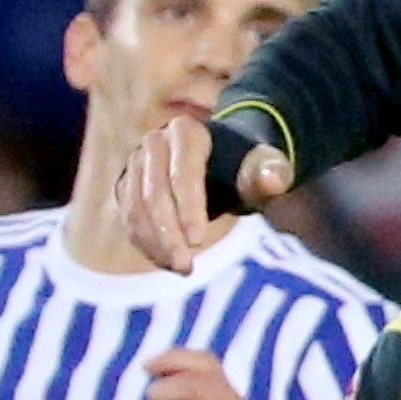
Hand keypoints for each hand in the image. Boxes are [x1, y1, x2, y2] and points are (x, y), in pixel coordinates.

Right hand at [119, 113, 261, 273]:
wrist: (225, 162)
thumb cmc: (248, 167)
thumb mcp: (265, 168)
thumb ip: (272, 172)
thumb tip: (273, 180)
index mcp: (187, 131)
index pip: (183, 173)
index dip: (188, 208)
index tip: (199, 242)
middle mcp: (155, 142)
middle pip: (154, 193)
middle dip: (168, 234)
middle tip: (187, 267)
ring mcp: (137, 162)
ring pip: (135, 208)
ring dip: (155, 243)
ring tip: (181, 268)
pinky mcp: (127, 183)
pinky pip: (129, 217)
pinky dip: (146, 243)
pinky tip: (168, 262)